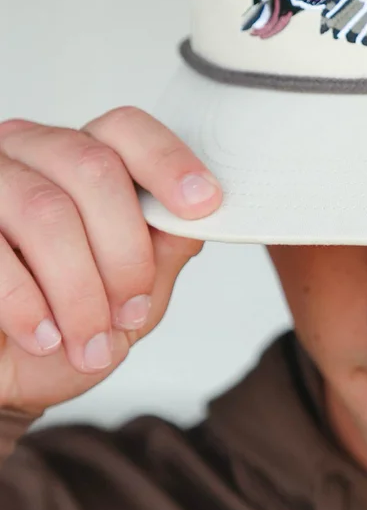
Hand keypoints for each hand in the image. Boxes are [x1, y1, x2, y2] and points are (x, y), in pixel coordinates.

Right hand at [0, 108, 222, 416]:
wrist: (1, 379)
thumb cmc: (60, 332)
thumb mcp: (127, 299)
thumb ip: (162, 252)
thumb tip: (201, 218)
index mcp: (79, 160)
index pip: (126, 130)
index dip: (168, 162)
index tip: (203, 204)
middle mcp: (28, 155)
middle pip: (93, 169)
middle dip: (125, 252)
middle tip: (131, 312)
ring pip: (46, 210)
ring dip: (78, 288)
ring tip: (88, 342)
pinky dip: (26, 302)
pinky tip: (43, 336)